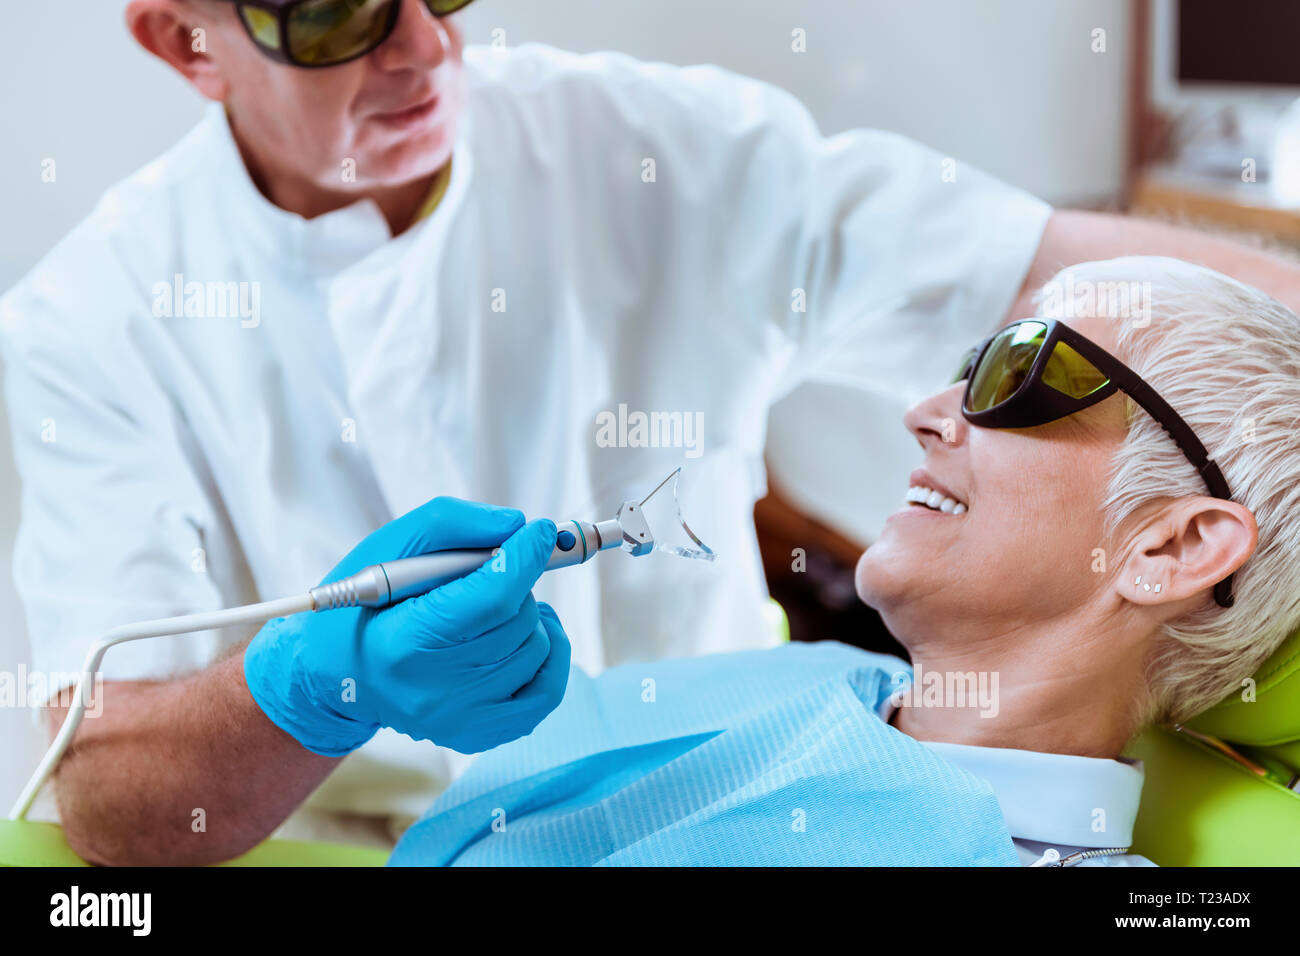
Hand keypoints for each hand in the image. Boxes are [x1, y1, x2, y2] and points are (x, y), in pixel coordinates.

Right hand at [244, 497, 571, 755]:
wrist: (339, 677)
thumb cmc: (365, 608)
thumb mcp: (389, 549)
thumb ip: (452, 525)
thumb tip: (517, 527)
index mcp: (403, 642)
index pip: (490, 600)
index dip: (524, 559)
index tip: (541, 531)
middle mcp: (434, 691)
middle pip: (517, 622)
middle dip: (515, 583)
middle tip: (488, 576)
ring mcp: (460, 719)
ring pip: (538, 649)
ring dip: (528, 616)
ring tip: (492, 609)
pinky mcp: (479, 733)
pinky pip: (548, 691)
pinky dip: (549, 654)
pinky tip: (524, 636)